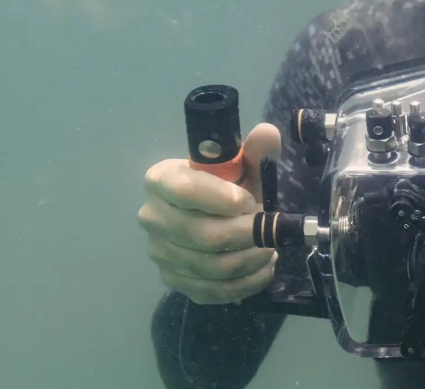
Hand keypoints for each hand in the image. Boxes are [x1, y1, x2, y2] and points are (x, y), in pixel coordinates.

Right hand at [138, 123, 281, 304]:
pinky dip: (246, 283)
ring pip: (211, 266)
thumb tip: (266, 134)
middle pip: (203, 235)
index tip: (250, 201)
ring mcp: (160, 252)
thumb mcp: (241, 167)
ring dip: (251, 259)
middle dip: (248, 234)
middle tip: (272, 229)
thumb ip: (254, 153)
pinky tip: (263, 269)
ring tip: (271, 248)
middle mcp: (152, 217)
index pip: (184, 190)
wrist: (212, 215)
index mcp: (162, 179)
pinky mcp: (173, 279)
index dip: (222, 198)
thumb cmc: (227, 186)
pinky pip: (212, 290)